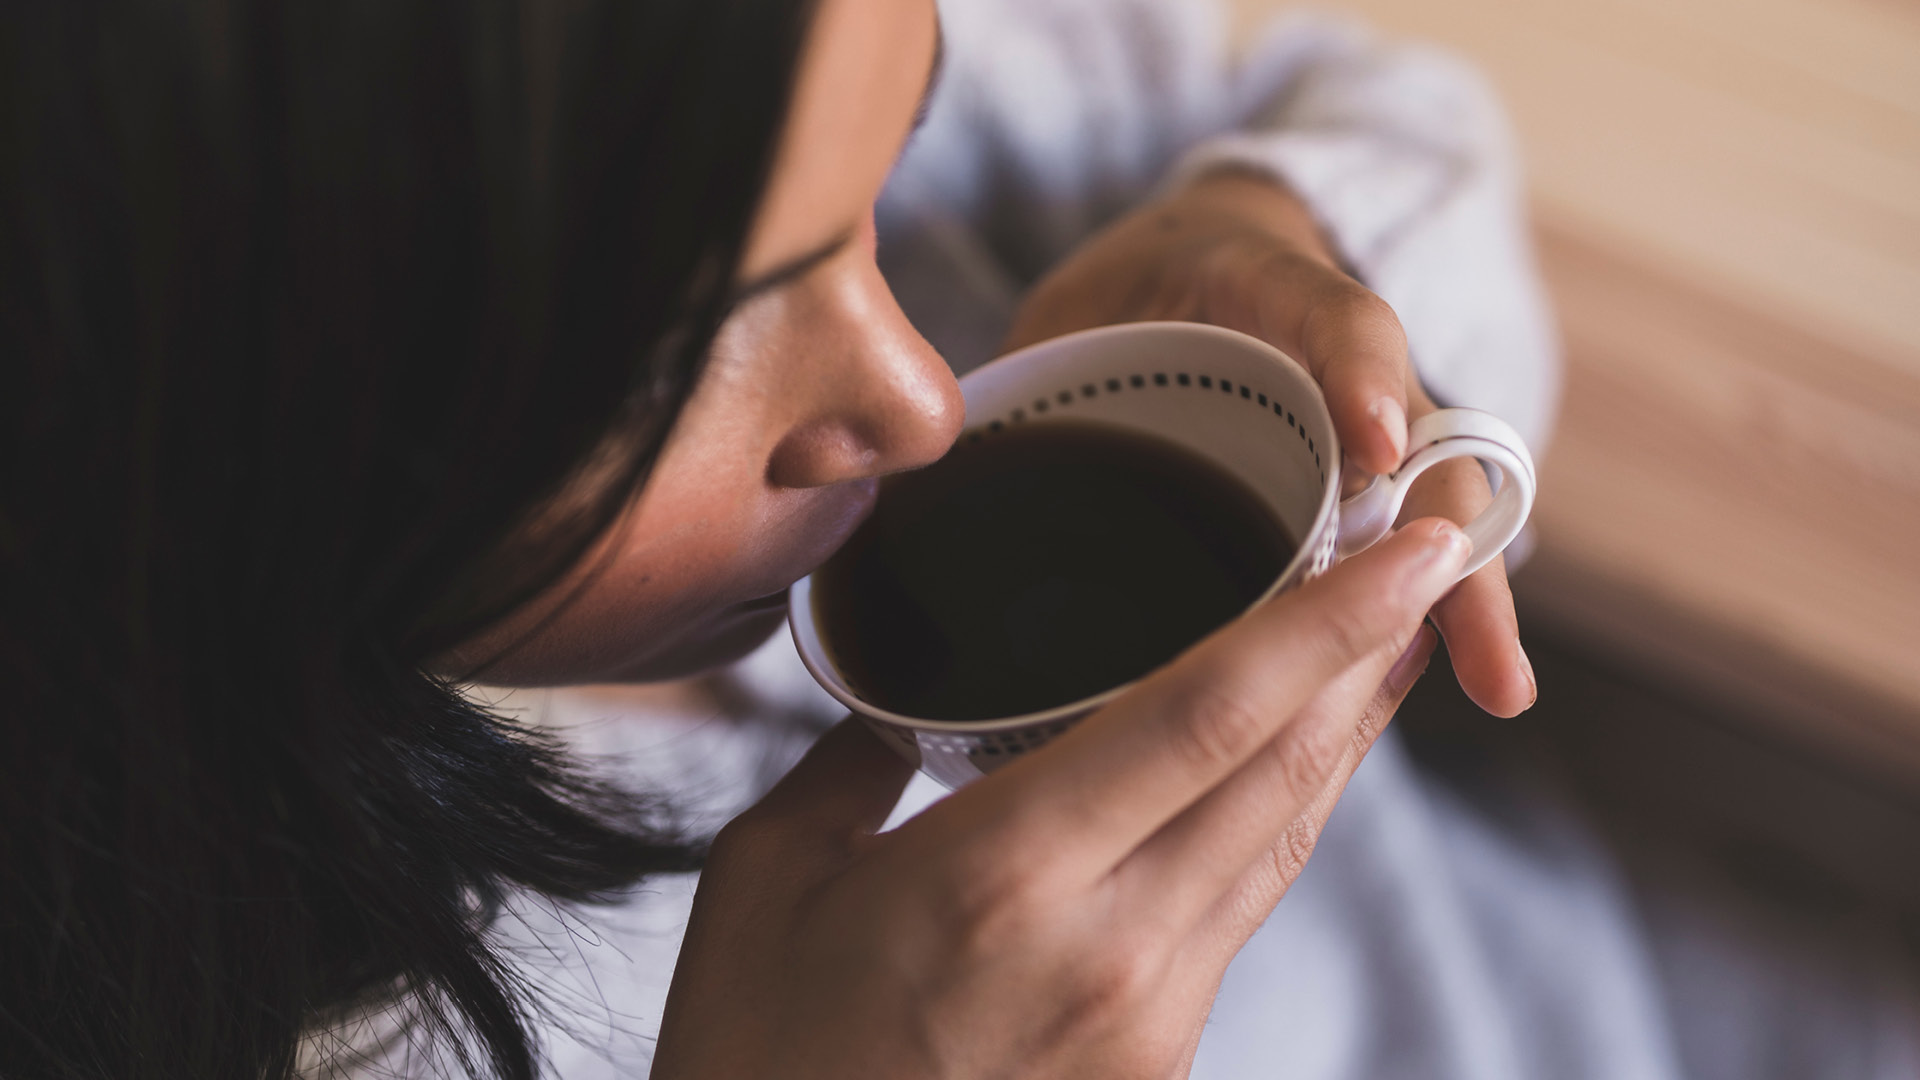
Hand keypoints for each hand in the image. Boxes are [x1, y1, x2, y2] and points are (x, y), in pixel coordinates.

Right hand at [652, 521, 1467, 1077]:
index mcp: (1002, 879)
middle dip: (1369, 654)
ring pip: (1282, 841)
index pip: (1206, 716)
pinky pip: (1243, 907)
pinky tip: (1278, 767)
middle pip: (1283, 772)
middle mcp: (1109, 948)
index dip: (1325, 620)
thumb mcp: (771, 876)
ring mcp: (1150, 1017)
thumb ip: (855, 757)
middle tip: (1428, 560)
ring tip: (1379, 640)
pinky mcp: (1158, 1060)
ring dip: (1342, 732)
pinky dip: (1278, 815)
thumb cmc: (757, 1056)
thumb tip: (913, 690)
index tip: (1409, 547)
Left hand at [1003, 170, 1533, 715]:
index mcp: (1270, 293)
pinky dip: (1420, 624)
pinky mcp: (1355, 507)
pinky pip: (1398, 562)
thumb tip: (945, 468)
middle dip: (1445, 539)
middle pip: (1418, 449)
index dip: (1354, 375)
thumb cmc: (1122, 306)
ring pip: (1431, 514)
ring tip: (1497, 687)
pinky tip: (1446, 698)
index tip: (1374, 444)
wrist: (1184, 284)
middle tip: (1471, 631)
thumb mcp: (1075, 309)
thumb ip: (1024, 385)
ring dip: (1461, 597)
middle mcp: (1340, 374)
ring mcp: (1365, 444)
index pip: (1333, 319)